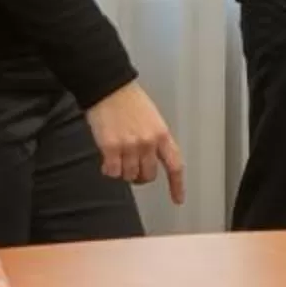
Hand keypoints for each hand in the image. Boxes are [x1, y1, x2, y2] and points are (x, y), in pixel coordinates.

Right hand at [85, 82, 187, 204]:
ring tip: (117, 156)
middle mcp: (148, 142)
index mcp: (161, 134)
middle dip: (140, 175)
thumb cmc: (129, 101)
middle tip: (131, 166)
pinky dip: (108, 169)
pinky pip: (112, 172)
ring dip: (122, 171)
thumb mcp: (152, 119)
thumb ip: (154, 140)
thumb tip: (152, 159)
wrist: (109, 88)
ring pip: (128, 175)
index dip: (177, 185)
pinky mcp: (111, 147)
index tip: (178, 199)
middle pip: (148, 175)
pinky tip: (107, 158)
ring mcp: (130, 146)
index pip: (174, 164)